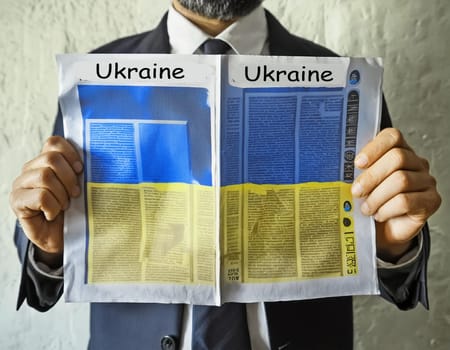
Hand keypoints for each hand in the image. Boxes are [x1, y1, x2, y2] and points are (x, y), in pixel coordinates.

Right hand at [9, 136, 82, 264]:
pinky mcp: (16, 201)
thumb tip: (95, 159)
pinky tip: (53, 214)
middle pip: (51, 159)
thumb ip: (80, 170)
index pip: (54, 142)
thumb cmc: (73, 210)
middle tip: (75, 194)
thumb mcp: (80, 186)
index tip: (81, 170)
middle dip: (69, 178)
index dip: (71, 154)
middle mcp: (30, 169)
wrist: (63, 237)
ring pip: (45, 176)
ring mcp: (20, 184)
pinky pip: (41, 196)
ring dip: (61, 194)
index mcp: (45, 161)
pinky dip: (53, 207)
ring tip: (64, 206)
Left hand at [351, 128, 440, 260]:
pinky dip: (387, 209)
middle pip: (397, 158)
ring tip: (366, 208)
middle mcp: (416, 163)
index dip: (374, 148)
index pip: (392, 137)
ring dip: (377, 197)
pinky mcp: (432, 200)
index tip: (357, 163)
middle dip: (371, 176)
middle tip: (356, 191)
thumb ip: (355, 172)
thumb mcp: (360, 184)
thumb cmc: (371, 203)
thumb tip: (339, 168)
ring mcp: (426, 181)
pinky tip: (379, 214)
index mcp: (398, 151)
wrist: (383, 231)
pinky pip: (407, 201)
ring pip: (401, 180)